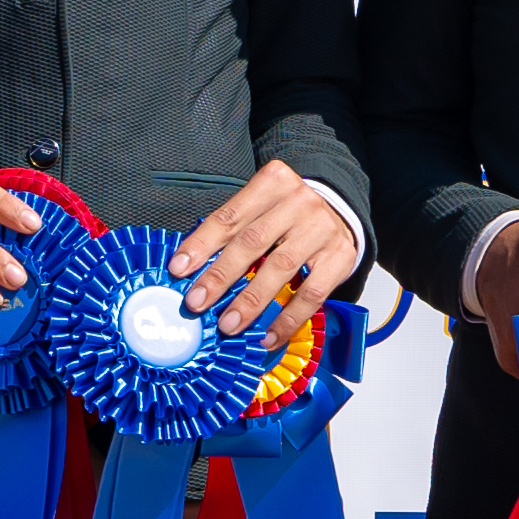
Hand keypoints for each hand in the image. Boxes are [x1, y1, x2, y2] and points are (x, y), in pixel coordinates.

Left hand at [172, 159, 358, 332]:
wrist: (340, 212)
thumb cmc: (287, 215)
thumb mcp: (260, 207)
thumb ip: (232, 230)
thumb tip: (191, 270)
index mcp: (272, 182)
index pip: (229, 216)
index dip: (201, 245)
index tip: (178, 270)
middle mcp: (298, 202)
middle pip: (252, 242)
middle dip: (220, 276)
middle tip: (196, 303)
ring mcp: (322, 229)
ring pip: (280, 268)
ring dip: (250, 301)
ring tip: (228, 325)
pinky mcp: (340, 257)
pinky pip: (311, 294)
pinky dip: (288, 319)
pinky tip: (268, 336)